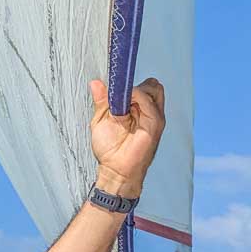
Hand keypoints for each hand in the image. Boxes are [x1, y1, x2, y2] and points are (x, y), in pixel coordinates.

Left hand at [88, 77, 165, 196]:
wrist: (115, 169)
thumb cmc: (110, 149)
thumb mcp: (101, 120)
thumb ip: (102, 101)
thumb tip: (95, 82)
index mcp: (139, 109)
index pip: (143, 86)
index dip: (128, 83)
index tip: (114, 85)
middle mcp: (149, 110)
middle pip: (151, 84)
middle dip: (133, 86)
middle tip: (117, 99)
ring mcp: (154, 116)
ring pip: (152, 88)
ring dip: (134, 91)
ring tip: (120, 107)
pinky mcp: (156, 122)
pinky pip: (149, 101)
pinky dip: (136, 96)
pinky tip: (124, 106)